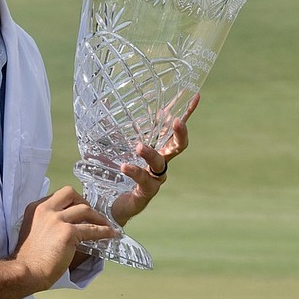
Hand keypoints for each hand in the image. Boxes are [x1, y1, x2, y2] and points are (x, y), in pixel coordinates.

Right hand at [0, 186, 118, 298]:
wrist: (26, 271)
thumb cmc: (28, 257)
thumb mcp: (32, 229)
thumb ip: (44, 222)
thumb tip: (61, 226)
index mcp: (36, 208)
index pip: (58, 196)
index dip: (71, 202)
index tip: (78, 210)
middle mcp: (46, 209)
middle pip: (70, 193)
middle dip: (83, 201)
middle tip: (90, 214)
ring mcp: (57, 220)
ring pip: (84, 209)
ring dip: (98, 217)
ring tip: (105, 225)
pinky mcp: (68, 233)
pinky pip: (92, 229)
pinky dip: (104, 231)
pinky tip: (110, 235)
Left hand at [111, 93, 199, 226]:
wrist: (103, 203)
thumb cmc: (109, 173)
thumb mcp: (107, 144)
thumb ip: (109, 126)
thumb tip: (108, 101)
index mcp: (155, 148)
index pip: (172, 128)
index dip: (185, 113)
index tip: (195, 95)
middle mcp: (158, 163)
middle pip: (177, 146)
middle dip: (180, 133)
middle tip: (177, 121)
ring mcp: (154, 179)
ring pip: (160, 164)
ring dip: (151, 153)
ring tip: (139, 146)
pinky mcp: (145, 193)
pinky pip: (144, 181)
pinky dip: (135, 172)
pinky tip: (124, 166)